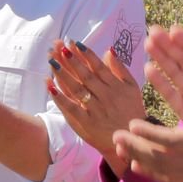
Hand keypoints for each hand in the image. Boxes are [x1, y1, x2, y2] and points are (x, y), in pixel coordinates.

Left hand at [48, 39, 144, 171]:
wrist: (131, 138)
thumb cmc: (131, 110)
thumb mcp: (132, 88)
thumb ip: (120, 69)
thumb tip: (109, 50)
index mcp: (116, 86)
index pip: (98, 66)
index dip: (86, 54)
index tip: (74, 43)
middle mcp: (105, 96)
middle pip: (85, 75)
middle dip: (72, 60)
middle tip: (60, 48)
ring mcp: (95, 110)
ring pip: (77, 89)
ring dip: (63, 75)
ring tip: (52, 62)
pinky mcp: (87, 123)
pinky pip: (71, 108)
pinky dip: (61, 98)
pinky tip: (50, 87)